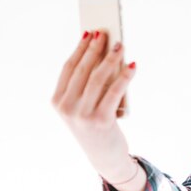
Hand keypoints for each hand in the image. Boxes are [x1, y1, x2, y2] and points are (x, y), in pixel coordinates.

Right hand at [51, 30, 135, 175]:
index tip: (89, 33)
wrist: (104, 157)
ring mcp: (83, 114)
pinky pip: (115, 91)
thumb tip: (104, 53)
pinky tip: (132, 66)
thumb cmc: (95, 126)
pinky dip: (125, 76)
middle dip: (95, 49)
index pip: (68, 68)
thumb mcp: (84, 105)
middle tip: (105, 33)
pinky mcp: (101, 120)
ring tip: (120, 46)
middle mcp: (67, 108)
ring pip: (99, 78)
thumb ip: (88, 84)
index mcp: (58, 101)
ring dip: (111, 58)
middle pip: (83, 70)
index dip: (80, 48)